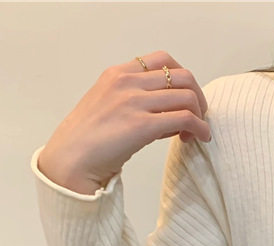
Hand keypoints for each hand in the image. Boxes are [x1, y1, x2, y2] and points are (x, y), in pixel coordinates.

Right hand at [37, 50, 210, 193]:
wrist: (72, 158)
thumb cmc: (90, 139)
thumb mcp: (109, 105)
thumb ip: (137, 101)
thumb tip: (172, 113)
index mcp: (118, 74)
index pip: (163, 60)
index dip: (182, 78)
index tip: (185, 98)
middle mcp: (127, 82)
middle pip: (183, 76)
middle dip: (198, 96)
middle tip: (198, 116)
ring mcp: (134, 102)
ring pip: (188, 97)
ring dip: (200, 115)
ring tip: (196, 133)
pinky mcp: (143, 125)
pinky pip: (185, 119)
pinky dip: (201, 128)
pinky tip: (201, 138)